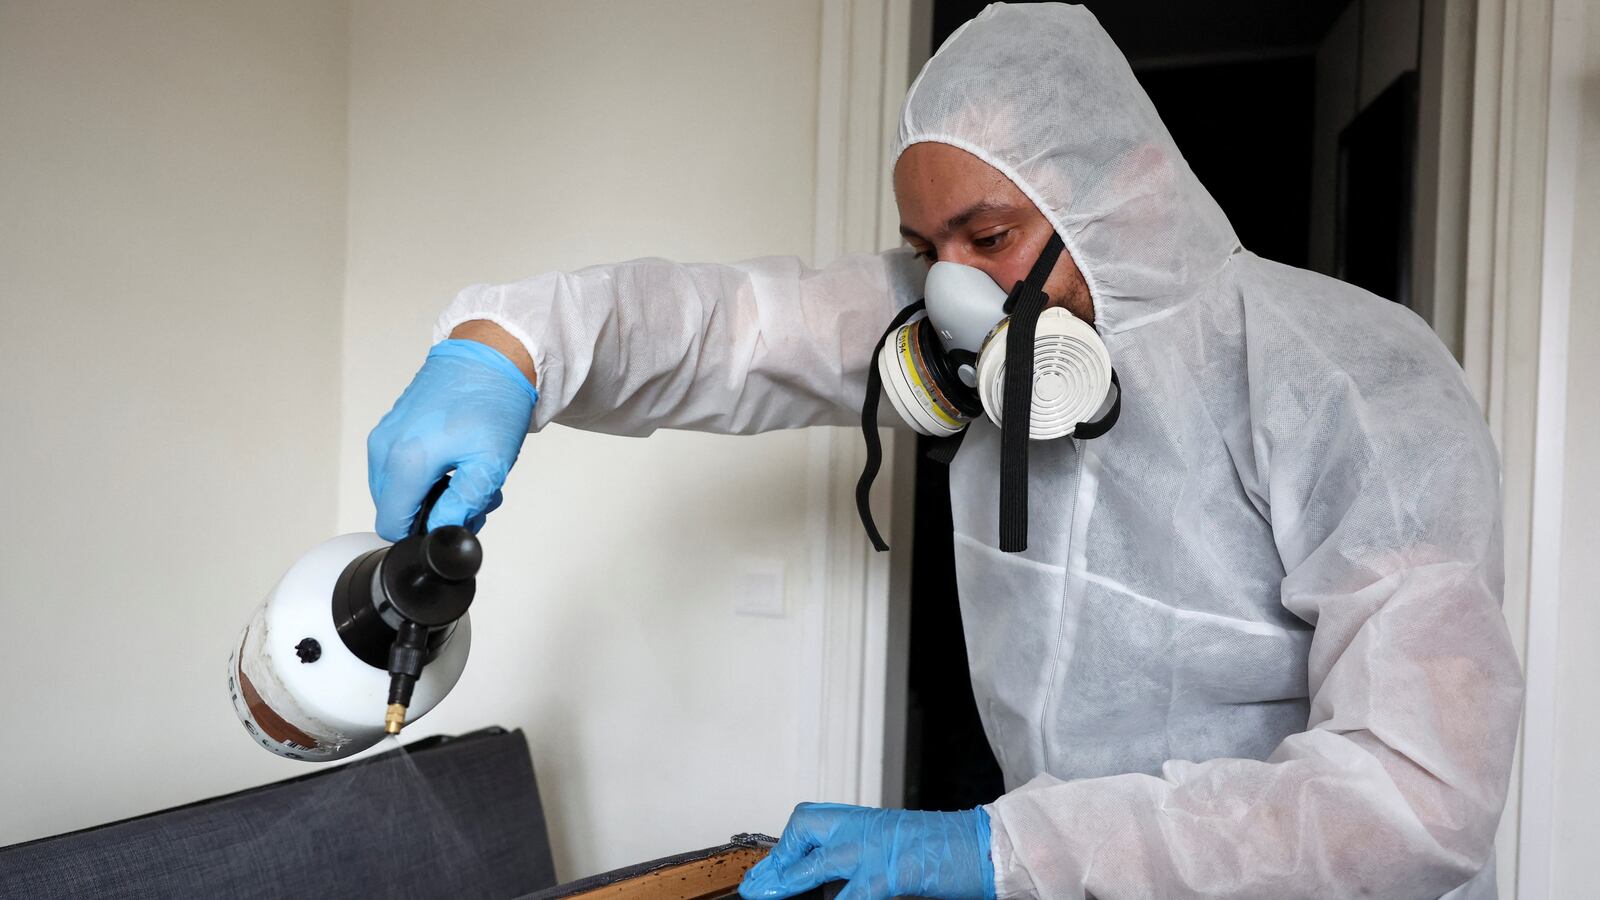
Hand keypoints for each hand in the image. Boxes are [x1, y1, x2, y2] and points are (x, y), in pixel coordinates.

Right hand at [367, 338, 537, 539]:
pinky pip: (396, 466)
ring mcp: (384, 434)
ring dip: (430, 494)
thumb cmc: (494, 402)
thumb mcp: (490, 464)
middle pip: (394, 509)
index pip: (392, 526)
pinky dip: (423, 474)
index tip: (453, 519)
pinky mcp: (390, 425)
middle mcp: (385, 447)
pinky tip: (456, 461)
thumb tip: (442, 530)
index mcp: (406, 460)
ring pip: (396, 489)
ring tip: (469, 476)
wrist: (491, 355)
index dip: (422, 534)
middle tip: (471, 497)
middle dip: (431, 512)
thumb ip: (462, 505)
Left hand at [740, 803, 994, 899]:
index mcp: (867, 821)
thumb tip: (832, 884)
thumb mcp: (896, 850)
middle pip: (805, 829)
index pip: (811, 821)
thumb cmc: (947, 850)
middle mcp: (866, 828)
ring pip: (817, 862)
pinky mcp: (890, 873)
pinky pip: (851, 895)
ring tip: (765, 895)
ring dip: (789, 881)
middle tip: (756, 885)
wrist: (985, 846)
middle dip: (778, 859)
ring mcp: (875, 849)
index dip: (787, 845)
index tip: (768, 868)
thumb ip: (861, 864)